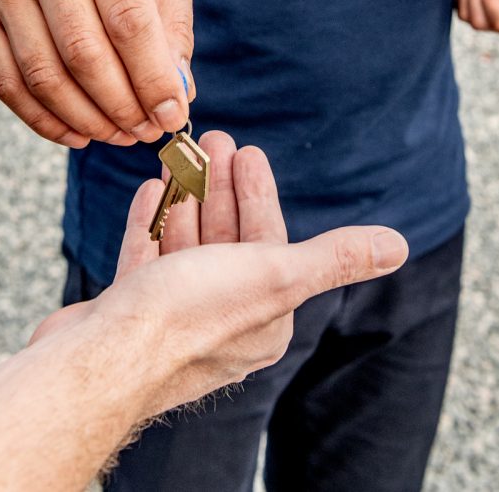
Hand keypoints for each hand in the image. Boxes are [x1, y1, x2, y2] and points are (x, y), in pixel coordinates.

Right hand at [0, 0, 192, 148]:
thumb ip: (172, 26)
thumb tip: (176, 95)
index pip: (128, 20)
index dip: (152, 78)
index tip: (172, 116)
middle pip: (83, 52)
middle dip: (121, 105)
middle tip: (145, 132)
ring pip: (43, 75)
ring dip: (86, 119)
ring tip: (118, 134)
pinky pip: (7, 85)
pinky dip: (45, 121)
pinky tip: (78, 132)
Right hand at [29, 132, 408, 414]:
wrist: (100, 359)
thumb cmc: (186, 317)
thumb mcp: (276, 275)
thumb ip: (335, 258)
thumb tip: (398, 246)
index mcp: (263, 319)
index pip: (271, 243)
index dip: (260, 194)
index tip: (249, 151)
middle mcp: (219, 322)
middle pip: (227, 241)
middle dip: (223, 187)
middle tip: (217, 139)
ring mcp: (168, 319)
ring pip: (184, 246)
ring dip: (187, 198)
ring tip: (181, 157)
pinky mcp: (127, 314)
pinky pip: (144, 260)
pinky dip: (150, 222)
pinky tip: (150, 191)